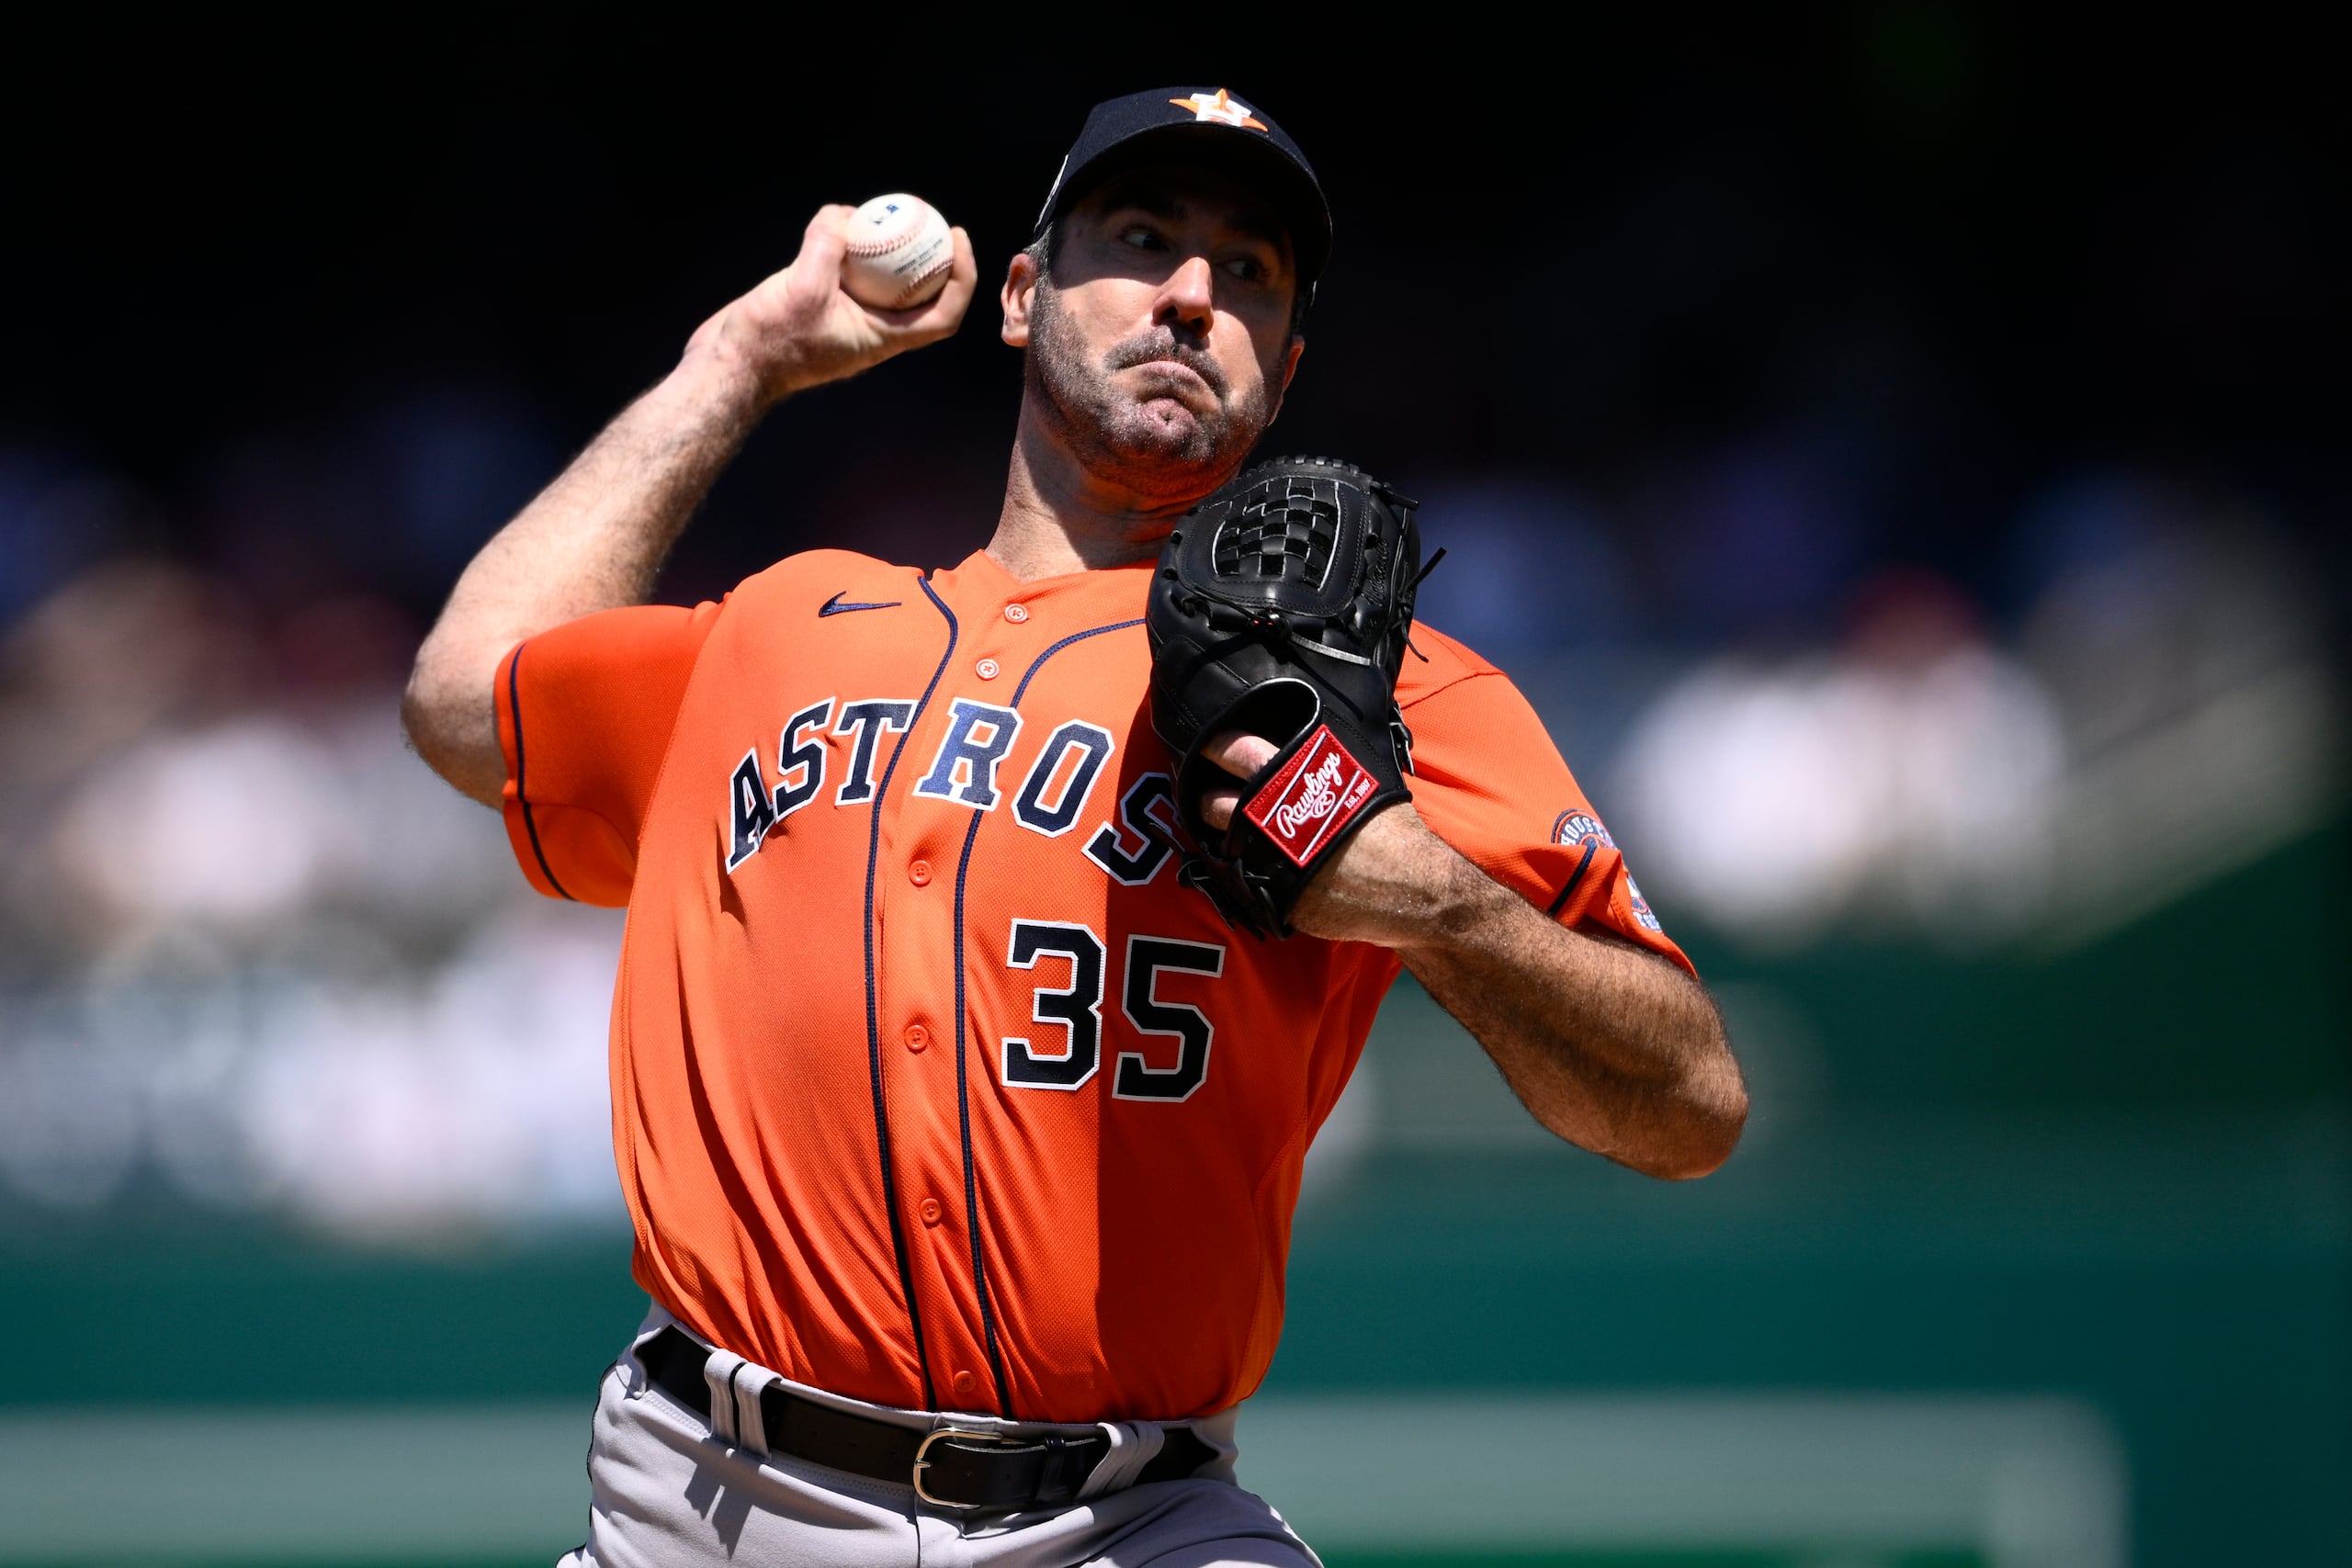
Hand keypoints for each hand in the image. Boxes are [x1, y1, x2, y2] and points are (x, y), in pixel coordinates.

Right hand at [682, 205, 978, 404]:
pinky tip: (838, 218)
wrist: (728, 367)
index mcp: (882, 338)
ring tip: (888, 211)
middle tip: (929, 217)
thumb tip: (843, 212)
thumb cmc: (769, 342)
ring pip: (880, 281)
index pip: (942, 315)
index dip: (961, 279)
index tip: (957, 241)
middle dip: (930, 256)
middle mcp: (871, 330)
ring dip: (888, 249)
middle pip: (919, 294)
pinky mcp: (819, 305)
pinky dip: (848, 247)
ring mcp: (845, 318)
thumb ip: (826, 247)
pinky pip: (845, 272)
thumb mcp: (802, 288)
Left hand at [1197, 732, 1471, 947]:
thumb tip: (1309, 724)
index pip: (1240, 746)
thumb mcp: (1365, 772)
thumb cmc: (1392, 827)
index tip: (1207, 743)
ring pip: (1218, 831)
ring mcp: (1271, 852)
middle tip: (1197, 779)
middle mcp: (1279, 809)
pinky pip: (1236, 871)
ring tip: (1216, 817)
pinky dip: (1233, 860)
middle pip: (1216, 794)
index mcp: (1301, 772)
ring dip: (1212, 822)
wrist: (1415, 889)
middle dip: (1199, 786)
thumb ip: (1326, 752)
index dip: (1217, 744)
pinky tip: (1240, 853)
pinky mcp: (1272, 890)